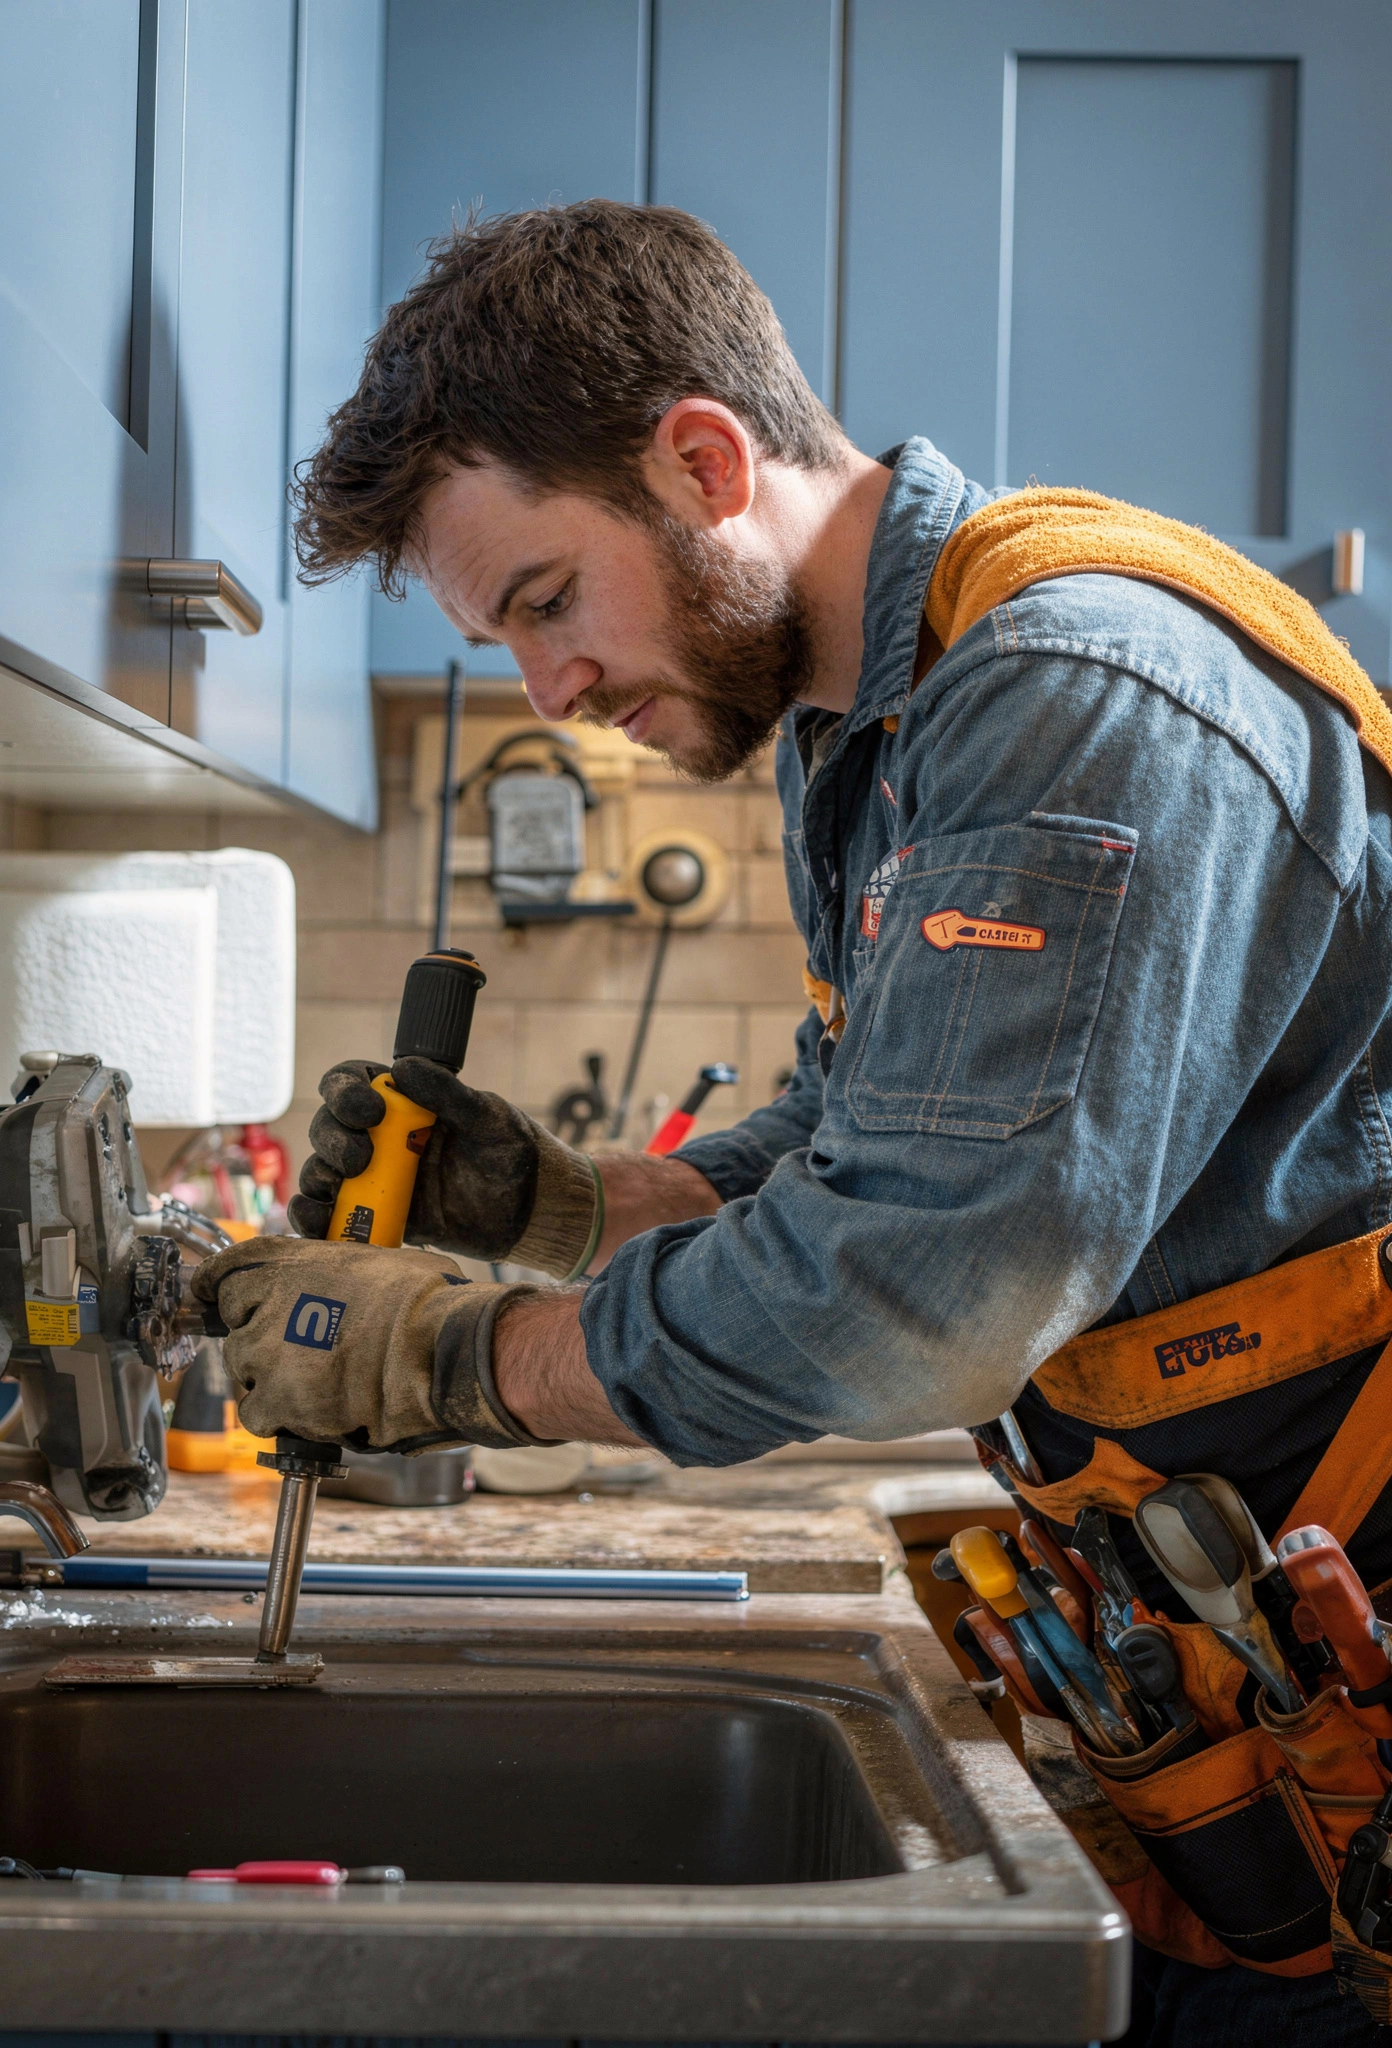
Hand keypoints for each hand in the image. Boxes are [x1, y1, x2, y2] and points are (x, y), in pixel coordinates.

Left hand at [190, 1235, 542, 1450]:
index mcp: (285, 1261)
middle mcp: (264, 1304)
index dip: (226, 1290)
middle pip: (236, 1329)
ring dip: (270, 1378)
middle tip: (302, 1348)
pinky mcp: (278, 1402)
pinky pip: (256, 1413)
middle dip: (263, 1340)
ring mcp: (266, 1355)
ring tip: (311, 1383)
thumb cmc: (422, 1299)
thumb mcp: (377, 1260)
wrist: (436, 1348)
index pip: (224, 1273)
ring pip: (244, 1371)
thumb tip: (347, 1280)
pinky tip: (305, 1411)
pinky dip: (276, 1416)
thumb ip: (338, 1271)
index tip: (222, 1298)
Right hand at [288, 1057, 600, 1279]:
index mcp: (403, 1103)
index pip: (352, 1081)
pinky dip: (314, 1217)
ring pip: (323, 1170)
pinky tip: (318, 1221)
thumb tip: (402, 1068)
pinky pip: (333, 1216)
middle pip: (329, 1126)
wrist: (530, 1214)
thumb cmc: (513, 1154)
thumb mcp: (487, 1118)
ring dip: (318, 1176)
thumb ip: (447, 1094)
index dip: (344, 1090)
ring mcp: (376, 1179)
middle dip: (334, 1138)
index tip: (370, 1111)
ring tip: (338, 1187)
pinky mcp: (378, 1218)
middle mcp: (382, 1137)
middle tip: (361, 1158)